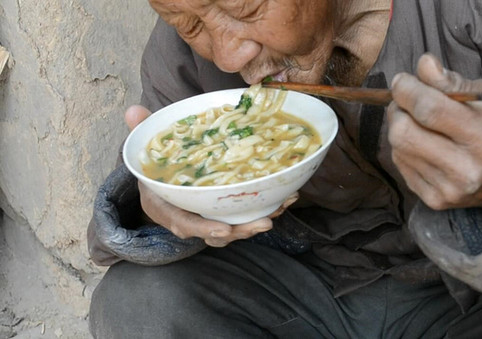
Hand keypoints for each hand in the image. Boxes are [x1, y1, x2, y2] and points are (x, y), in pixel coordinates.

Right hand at [125, 105, 297, 246]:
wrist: (160, 179)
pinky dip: (265, 209)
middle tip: (265, 222)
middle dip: (240, 230)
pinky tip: (287, 198)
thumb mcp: (144, 148)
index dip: (203, 227)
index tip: (224, 229)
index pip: (183, 223)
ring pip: (234, 228)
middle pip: (215, 233)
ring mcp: (208, 218)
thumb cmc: (155, 165)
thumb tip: (133, 110)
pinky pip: (244, 217)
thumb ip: (141, 130)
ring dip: (257, 222)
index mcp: (166, 206)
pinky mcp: (224, 213)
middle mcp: (189, 218)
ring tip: (281, 209)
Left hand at [386, 54, 481, 218]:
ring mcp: (449, 189)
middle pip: (403, 132)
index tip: (403, 80)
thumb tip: (423, 64)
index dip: (407, 90)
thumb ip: (452, 82)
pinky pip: (400, 165)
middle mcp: (466, 169)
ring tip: (419, 121)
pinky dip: (404, 148)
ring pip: (397, 148)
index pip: (429, 110)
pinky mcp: (435, 201)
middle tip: (408, 100)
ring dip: (400, 127)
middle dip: (398, 109)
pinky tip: (423, 143)